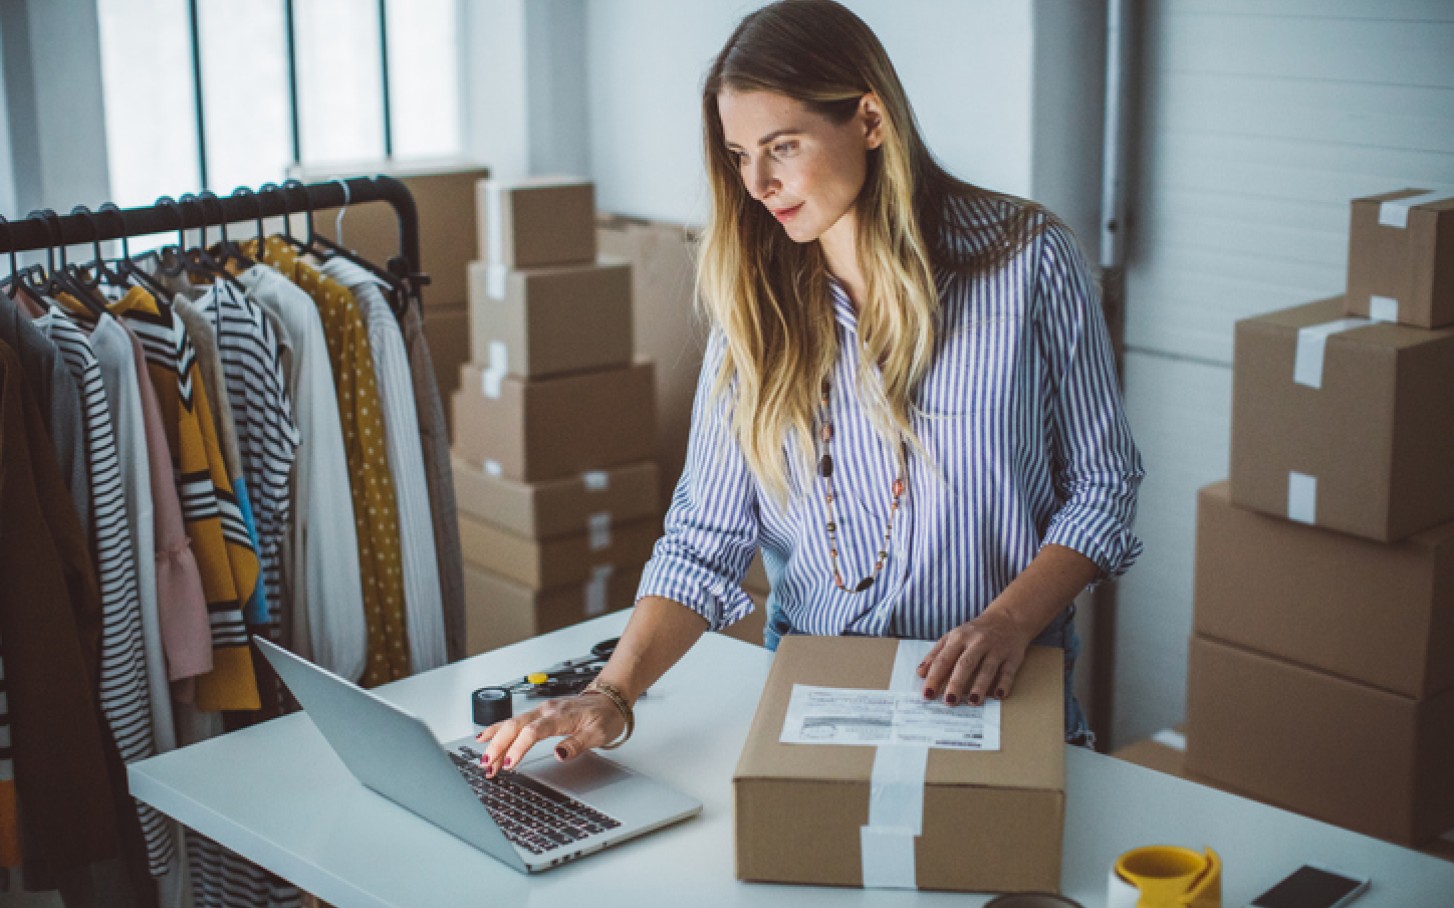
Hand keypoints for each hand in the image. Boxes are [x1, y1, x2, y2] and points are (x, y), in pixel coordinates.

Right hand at [475, 693, 625, 777]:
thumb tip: (559, 754)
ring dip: (496, 742)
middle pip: (515, 726)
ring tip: (484, 760)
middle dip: (498, 746)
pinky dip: (498, 729)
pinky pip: (514, 720)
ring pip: (511, 724)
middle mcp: (546, 710)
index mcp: (560, 715)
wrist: (609, 700)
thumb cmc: (604, 717)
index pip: (533, 731)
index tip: (509, 764)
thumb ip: (577, 744)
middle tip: (487, 766)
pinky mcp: (538, 714)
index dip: (519, 748)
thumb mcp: (598, 734)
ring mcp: (541, 710)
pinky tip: (485, 737)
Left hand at [916, 607, 1034, 706]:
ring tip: (973, 702)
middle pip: (965, 664)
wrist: (1007, 618)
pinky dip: (1004, 683)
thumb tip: (920, 673)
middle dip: (956, 683)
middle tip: (949, 702)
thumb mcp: (953, 637)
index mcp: (959, 638)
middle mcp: (977, 642)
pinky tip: (999, 695)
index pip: (943, 660)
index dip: (934, 677)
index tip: (927, 694)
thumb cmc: (975, 632)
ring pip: (987, 668)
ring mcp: (996, 649)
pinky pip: (1008, 671)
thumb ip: (936, 654)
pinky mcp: (1012, 656)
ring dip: (980, 686)